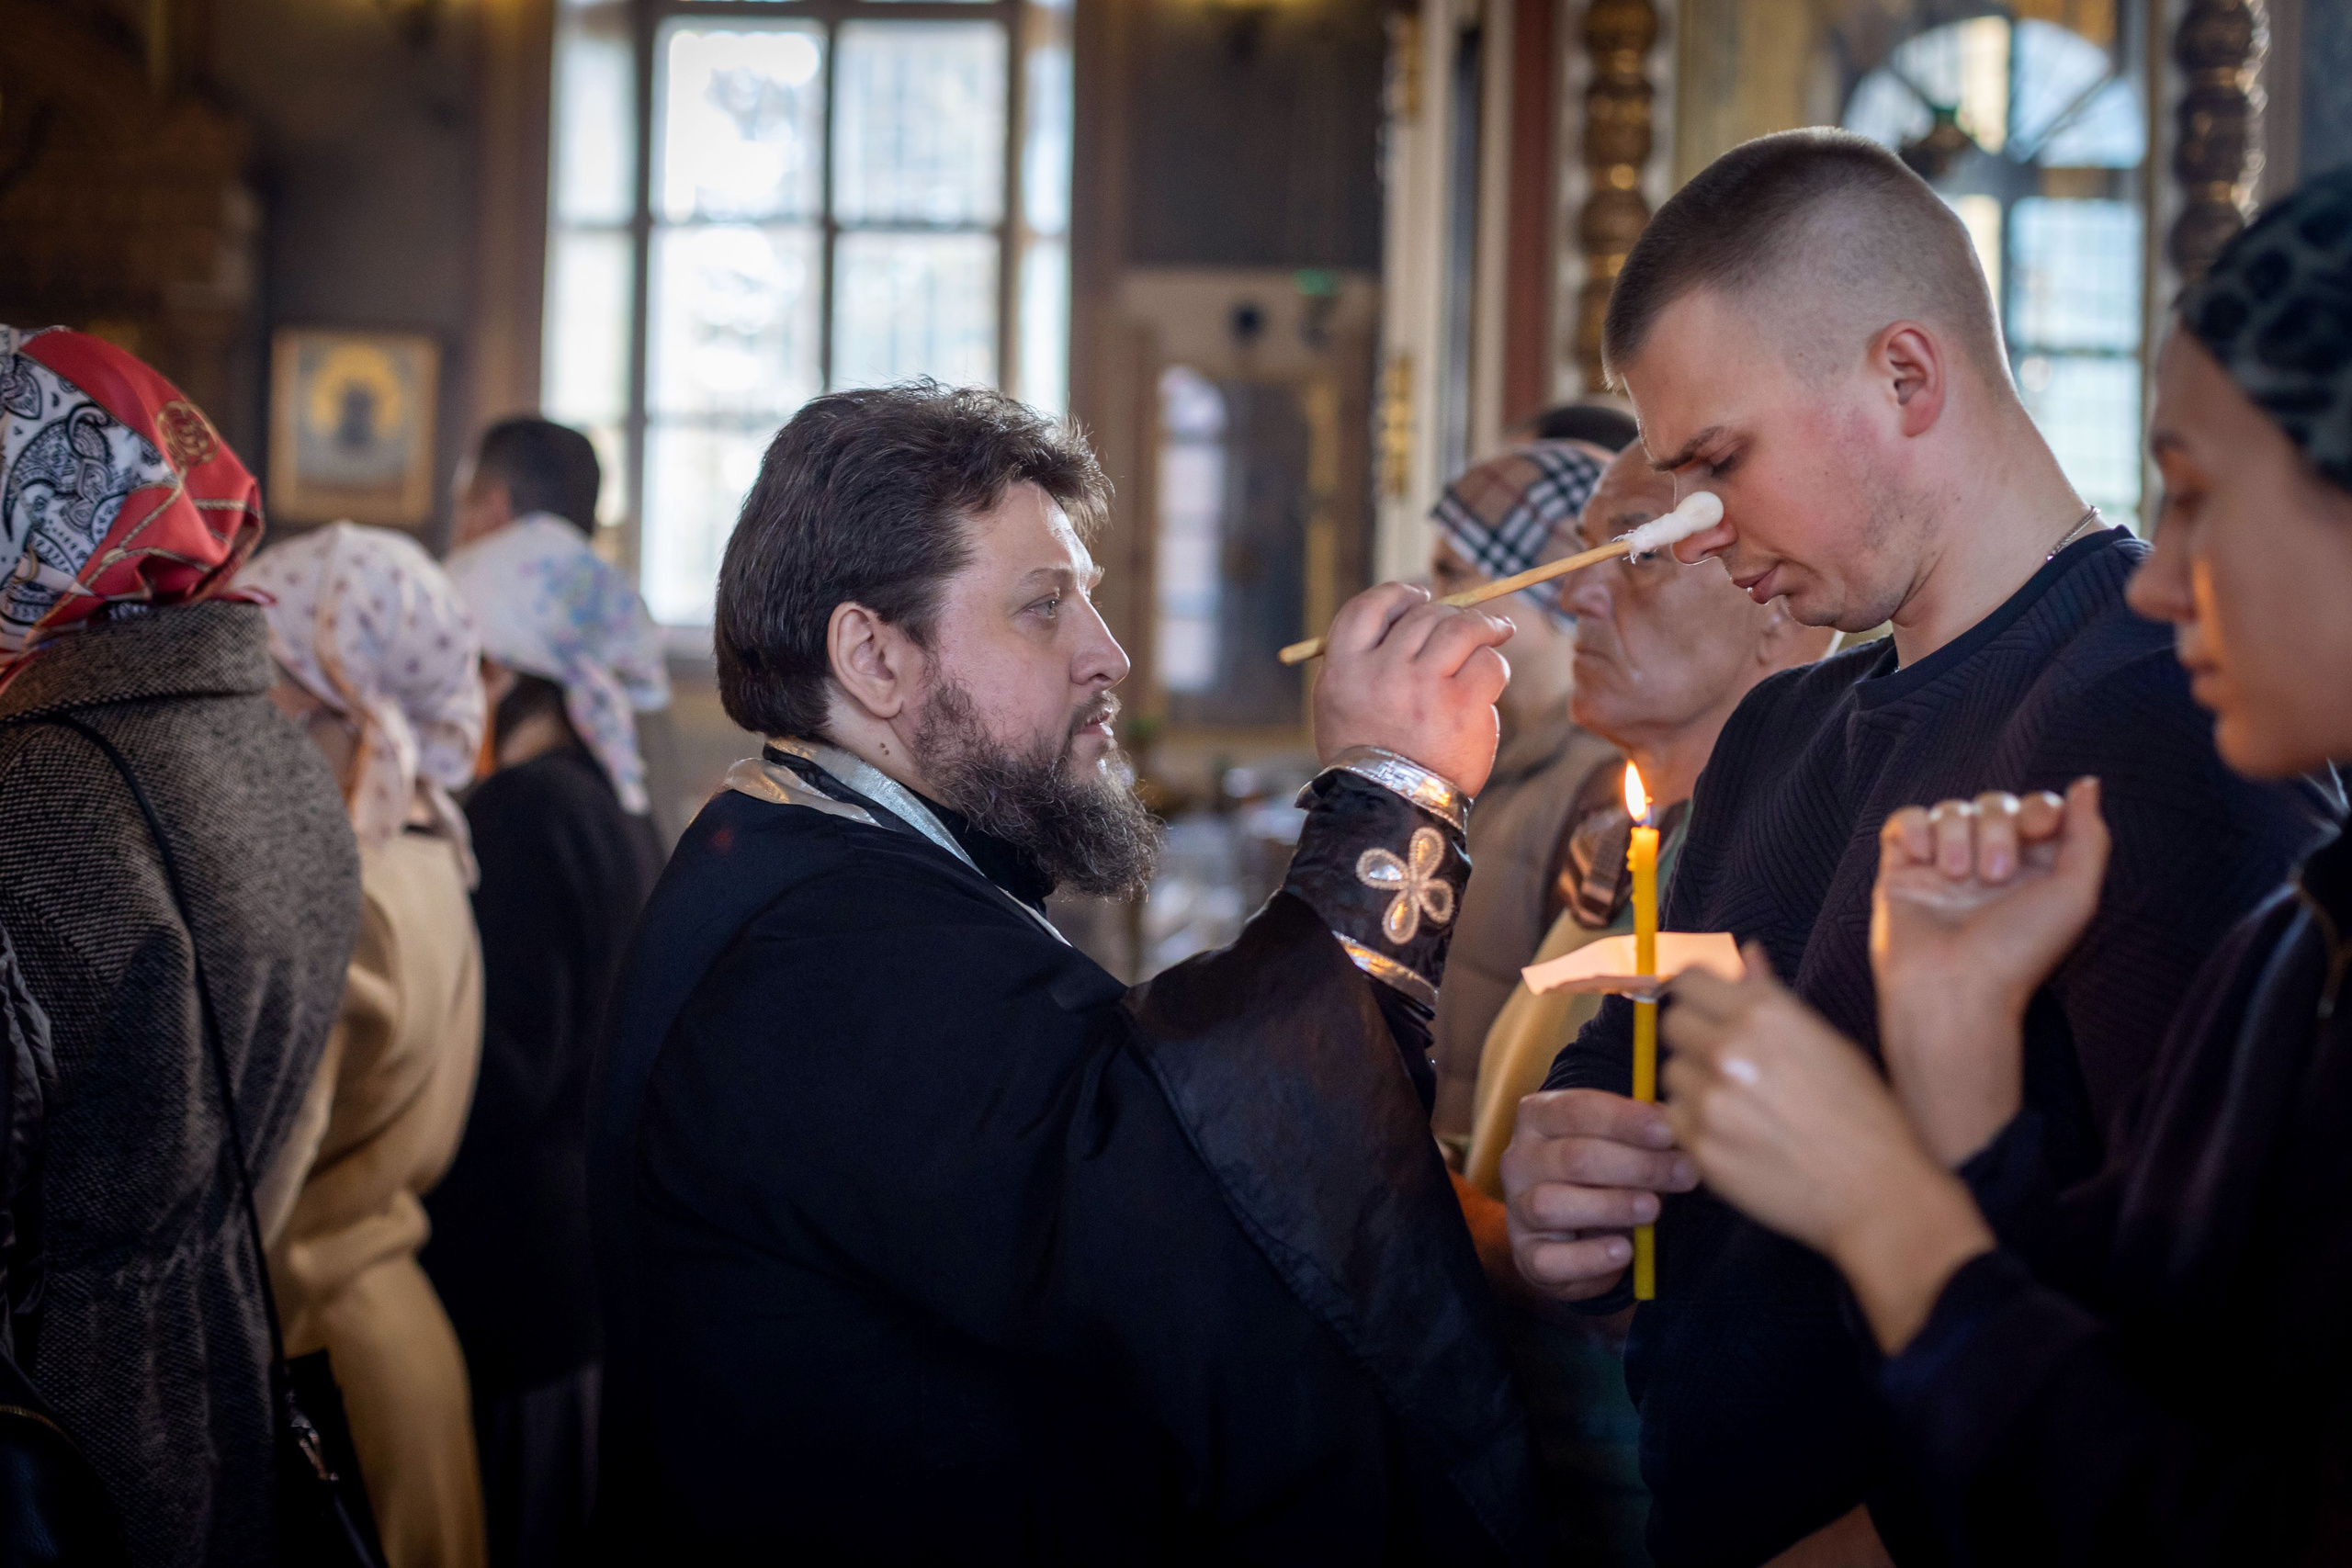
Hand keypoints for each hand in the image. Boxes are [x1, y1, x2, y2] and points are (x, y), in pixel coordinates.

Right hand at [1313, 584, 1512, 796]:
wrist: (1391, 811)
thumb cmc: (1368, 762)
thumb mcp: (1340, 708)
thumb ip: (1361, 665)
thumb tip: (1403, 624)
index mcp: (1344, 670)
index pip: (1369, 608)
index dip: (1398, 594)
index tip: (1419, 594)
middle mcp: (1382, 672)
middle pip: (1422, 615)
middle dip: (1450, 612)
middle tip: (1469, 621)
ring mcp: (1423, 687)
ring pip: (1460, 629)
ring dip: (1483, 626)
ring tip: (1498, 630)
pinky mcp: (1461, 705)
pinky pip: (1488, 663)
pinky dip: (1495, 666)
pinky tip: (1494, 677)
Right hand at [1500, 1089, 1697, 1302]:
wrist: (1570, 1232)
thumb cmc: (1602, 1174)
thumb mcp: (1619, 1142)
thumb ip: (1643, 1129)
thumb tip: (1675, 1120)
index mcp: (1538, 1117)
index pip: (1576, 1110)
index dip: (1624, 1120)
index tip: (1668, 1132)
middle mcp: (1519, 1159)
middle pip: (1572, 1157)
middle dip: (1636, 1166)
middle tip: (1684, 1174)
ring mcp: (1518, 1208)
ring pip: (1552, 1205)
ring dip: (1611, 1206)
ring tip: (1652, 1209)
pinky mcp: (1526, 1255)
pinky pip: (1551, 1259)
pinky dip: (1589, 1257)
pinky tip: (1623, 1250)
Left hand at [1662, 948, 1992, 1351]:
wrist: (1877, 1191)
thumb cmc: (1863, 1114)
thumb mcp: (1826, 1040)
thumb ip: (1772, 996)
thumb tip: (1746, 953)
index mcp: (1765, 1012)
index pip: (1690, 979)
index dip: (1696, 994)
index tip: (1705, 1009)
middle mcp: (1730, 1046)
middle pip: (1673, 1022)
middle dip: (1693, 1036)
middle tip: (1724, 1061)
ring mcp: (1711, 1098)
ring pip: (1671, 1072)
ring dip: (1693, 1082)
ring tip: (1737, 1103)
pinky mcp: (1700, 1145)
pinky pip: (1673, 1118)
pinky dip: (1693, 1124)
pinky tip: (1732, 1133)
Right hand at [1870, 777, 2108, 1161]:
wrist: (1952, 988)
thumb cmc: (2018, 952)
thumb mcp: (2077, 896)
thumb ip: (2090, 836)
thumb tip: (2087, 784)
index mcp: (2033, 869)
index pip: (2036, 808)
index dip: (2038, 809)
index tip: (2038, 832)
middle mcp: (1988, 863)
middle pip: (1993, 803)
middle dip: (1997, 829)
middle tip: (1995, 876)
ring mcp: (1942, 865)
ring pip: (1950, 809)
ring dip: (1957, 835)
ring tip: (1956, 878)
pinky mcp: (1901, 869)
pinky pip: (1904, 820)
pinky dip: (1914, 828)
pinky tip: (1923, 859)